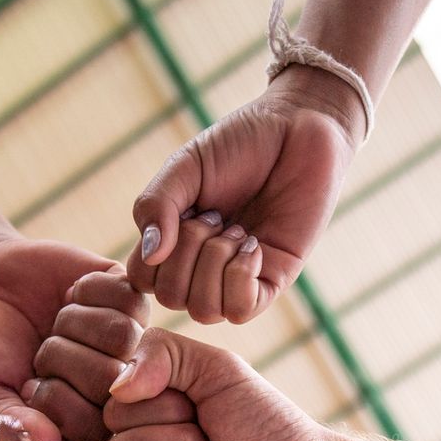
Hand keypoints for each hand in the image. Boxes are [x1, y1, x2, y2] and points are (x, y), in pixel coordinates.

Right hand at [25, 269, 149, 438]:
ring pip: (124, 335)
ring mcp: (128, 343)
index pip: (92, 427)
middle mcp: (114, 387)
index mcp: (83, 421)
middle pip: (112, 379)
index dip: (53, 399)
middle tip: (41, 348)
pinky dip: (89, 290)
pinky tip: (71, 294)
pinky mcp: (131, 301)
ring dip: (74, 321)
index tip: (27, 382)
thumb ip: (8, 426)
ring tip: (56, 321)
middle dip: (61, 357)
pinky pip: (129, 297)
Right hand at [127, 68, 361, 324]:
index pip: (143, 281)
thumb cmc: (240, 143)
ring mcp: (239, 278)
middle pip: (172, 299)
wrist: (297, 129)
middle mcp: (204, 267)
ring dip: (215, 263)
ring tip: (237, 228)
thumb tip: (150, 255)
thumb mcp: (185, 167)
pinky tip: (253, 245)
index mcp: (176, 242)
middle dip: (187, 252)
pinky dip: (240, 277)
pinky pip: (242, 311)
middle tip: (215, 215)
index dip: (152, 258)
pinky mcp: (274, 280)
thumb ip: (155, 205)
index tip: (182, 213)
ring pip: (205, 311)